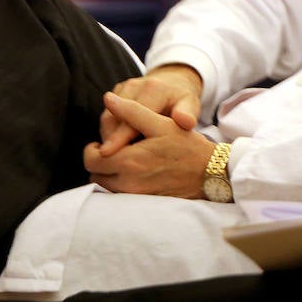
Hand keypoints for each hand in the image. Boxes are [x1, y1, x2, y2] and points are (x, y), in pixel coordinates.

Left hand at [83, 92, 215, 197]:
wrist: (211, 173)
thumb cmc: (188, 147)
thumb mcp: (162, 124)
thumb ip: (132, 111)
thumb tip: (108, 98)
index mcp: (129, 161)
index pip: (91, 159)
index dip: (93, 148)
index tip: (106, 141)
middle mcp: (127, 183)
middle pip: (95, 175)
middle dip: (100, 161)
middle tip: (117, 149)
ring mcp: (134, 196)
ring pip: (105, 185)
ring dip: (109, 173)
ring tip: (128, 159)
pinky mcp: (142, 203)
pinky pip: (119, 194)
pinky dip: (121, 183)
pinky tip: (138, 171)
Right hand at [99, 64, 203, 153]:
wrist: (173, 83)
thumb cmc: (182, 101)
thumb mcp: (190, 105)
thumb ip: (188, 114)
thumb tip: (187, 122)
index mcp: (154, 89)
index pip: (133, 115)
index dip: (120, 136)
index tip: (107, 153)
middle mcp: (136, 86)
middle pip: (114, 117)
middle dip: (109, 140)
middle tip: (107, 163)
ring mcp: (123, 88)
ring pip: (107, 117)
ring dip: (107, 138)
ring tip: (111, 159)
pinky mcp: (116, 93)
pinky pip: (107, 116)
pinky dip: (108, 132)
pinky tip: (114, 148)